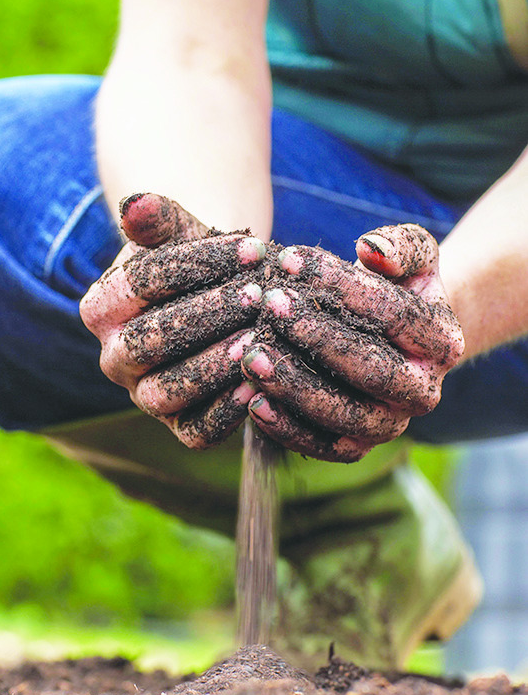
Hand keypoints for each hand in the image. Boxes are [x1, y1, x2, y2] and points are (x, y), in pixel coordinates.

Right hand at [80, 193, 264, 447]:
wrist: (225, 297)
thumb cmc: (200, 262)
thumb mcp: (181, 232)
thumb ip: (157, 217)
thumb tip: (135, 205)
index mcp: (101, 307)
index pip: (139, 284)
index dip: (195, 264)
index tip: (252, 249)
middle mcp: (114, 358)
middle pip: (146, 342)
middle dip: (205, 316)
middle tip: (256, 296)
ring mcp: (144, 395)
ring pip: (166, 391)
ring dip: (214, 366)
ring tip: (257, 339)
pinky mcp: (180, 427)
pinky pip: (196, 432)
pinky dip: (226, 413)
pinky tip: (260, 384)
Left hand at [241, 224, 464, 461]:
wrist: (390, 339)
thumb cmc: (394, 287)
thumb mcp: (411, 256)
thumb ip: (400, 246)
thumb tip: (371, 250)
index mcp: (442, 342)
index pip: (392, 313)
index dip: (340, 284)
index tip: (289, 259)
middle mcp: (424, 392)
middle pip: (372, 369)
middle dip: (316, 336)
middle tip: (269, 305)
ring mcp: (391, 425)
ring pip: (346, 416)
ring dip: (295, 386)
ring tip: (251, 355)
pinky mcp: (356, 448)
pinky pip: (322, 447)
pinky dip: (286, 428)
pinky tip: (251, 401)